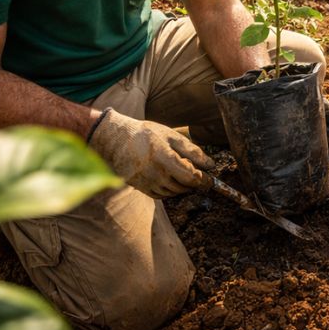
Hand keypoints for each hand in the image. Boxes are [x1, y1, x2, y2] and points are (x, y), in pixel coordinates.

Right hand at [87, 108, 214, 198]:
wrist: (117, 140)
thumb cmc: (146, 134)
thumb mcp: (171, 136)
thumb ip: (192, 150)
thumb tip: (211, 165)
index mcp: (164, 157)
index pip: (190, 177)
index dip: (203, 179)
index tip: (210, 179)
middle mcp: (155, 173)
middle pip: (184, 186)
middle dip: (195, 182)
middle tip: (198, 173)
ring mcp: (147, 182)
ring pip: (174, 192)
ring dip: (183, 185)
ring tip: (182, 172)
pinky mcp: (141, 188)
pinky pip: (162, 195)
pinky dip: (171, 189)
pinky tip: (170, 177)